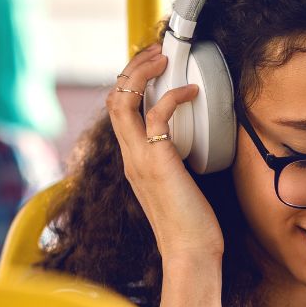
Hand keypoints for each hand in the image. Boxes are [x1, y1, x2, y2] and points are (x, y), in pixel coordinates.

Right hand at [106, 46, 221, 261]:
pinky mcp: (158, 162)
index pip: (118, 110)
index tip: (153, 66)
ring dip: (141, 72)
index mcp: (133, 160)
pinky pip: (156, 116)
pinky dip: (172, 96)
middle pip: (114, 97)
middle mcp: (130, 156)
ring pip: (122, 100)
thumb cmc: (191, 225)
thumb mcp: (177, 185)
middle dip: (133, 67)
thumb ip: (175, 162)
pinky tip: (191, 92)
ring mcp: (140, 158)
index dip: (131, 81)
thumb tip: (191, 143)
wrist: (189, 253)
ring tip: (163, 58)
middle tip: (157, 53)